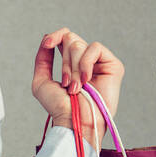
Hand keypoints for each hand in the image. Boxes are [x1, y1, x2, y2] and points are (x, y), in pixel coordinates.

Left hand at [31, 29, 123, 147]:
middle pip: (70, 39)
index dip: (55, 36)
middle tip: (67, 84)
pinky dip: (85, 64)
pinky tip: (86, 80)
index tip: (47, 44)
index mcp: (71, 63)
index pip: (65, 37)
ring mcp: (100, 63)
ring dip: (72, 69)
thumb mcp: (42, 81)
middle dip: (64, 63)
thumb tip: (46, 39)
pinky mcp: (113, 65)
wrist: (74, 120)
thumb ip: (42, 59)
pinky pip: (94, 48)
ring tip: (76, 88)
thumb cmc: (59, 107)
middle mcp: (86, 61)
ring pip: (79, 45)